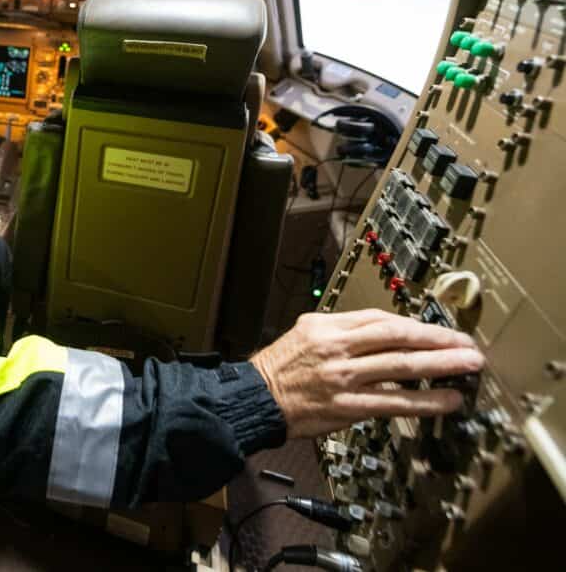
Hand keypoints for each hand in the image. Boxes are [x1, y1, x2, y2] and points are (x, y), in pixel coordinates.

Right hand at [250, 309, 483, 437]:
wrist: (257, 398)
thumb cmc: (281, 366)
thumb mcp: (307, 331)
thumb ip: (344, 329)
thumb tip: (385, 332)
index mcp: (328, 327)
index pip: (381, 319)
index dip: (416, 324)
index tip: (439, 331)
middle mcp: (338, 348)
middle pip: (398, 337)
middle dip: (438, 340)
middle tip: (467, 344)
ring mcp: (344, 377)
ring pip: (402, 366)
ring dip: (441, 365)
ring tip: (468, 366)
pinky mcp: (348, 406)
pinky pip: (394, 403)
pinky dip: (425, 401)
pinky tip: (447, 401)